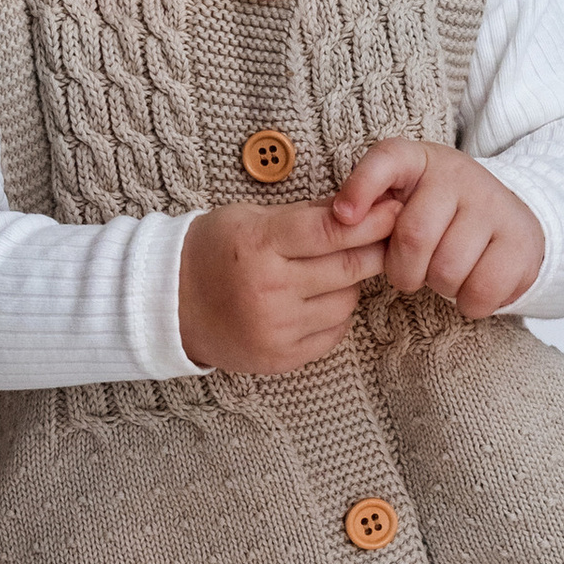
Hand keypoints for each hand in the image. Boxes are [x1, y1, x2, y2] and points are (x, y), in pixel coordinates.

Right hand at [177, 198, 375, 375]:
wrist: (168, 304)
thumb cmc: (211, 250)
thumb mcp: (249, 217)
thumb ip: (305, 215)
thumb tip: (361, 206)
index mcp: (258, 245)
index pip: (331, 230)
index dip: (371, 220)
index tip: (396, 209)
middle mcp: (268, 289)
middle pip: (348, 268)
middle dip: (375, 249)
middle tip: (390, 237)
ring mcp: (276, 328)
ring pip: (346, 301)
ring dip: (349, 284)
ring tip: (328, 271)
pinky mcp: (281, 357)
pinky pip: (333, 332)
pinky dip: (334, 313)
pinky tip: (315, 299)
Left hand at [332, 137, 544, 319]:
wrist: (506, 218)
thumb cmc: (434, 214)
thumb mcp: (399, 198)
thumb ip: (368, 206)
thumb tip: (342, 220)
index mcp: (418, 159)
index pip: (386, 159)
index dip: (361, 187)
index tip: (344, 217)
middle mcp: (459, 175)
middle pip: (414, 236)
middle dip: (403, 271)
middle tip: (410, 273)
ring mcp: (495, 205)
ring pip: (448, 270)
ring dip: (439, 287)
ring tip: (444, 274)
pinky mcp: (523, 241)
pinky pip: (483, 290)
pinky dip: (470, 303)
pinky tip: (471, 287)